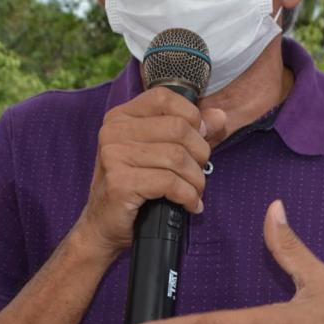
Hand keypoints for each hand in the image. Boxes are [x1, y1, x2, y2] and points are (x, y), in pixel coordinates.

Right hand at [75, 87, 226, 257]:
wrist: (104, 226)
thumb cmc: (135, 187)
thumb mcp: (160, 152)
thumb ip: (191, 131)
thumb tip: (220, 116)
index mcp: (121, 117)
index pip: (165, 97)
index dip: (191, 116)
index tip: (198, 139)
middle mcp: (114, 131)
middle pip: (178, 128)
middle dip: (200, 154)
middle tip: (198, 173)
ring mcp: (114, 156)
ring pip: (177, 157)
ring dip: (196, 179)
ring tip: (195, 192)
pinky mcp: (120, 183)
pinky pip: (170, 182)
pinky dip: (188, 196)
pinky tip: (190, 205)